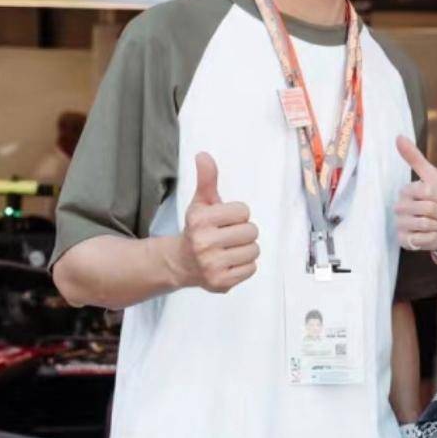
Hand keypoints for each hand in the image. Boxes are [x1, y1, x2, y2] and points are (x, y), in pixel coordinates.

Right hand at [169, 153, 258, 293]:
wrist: (182, 263)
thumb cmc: (197, 229)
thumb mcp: (200, 203)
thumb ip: (206, 179)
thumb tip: (204, 155)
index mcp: (200, 220)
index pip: (243, 211)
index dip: (237, 215)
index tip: (224, 221)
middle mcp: (204, 243)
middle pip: (251, 231)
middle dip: (243, 232)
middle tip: (228, 237)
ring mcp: (212, 265)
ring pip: (254, 250)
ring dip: (246, 249)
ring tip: (230, 250)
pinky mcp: (221, 282)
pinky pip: (252, 268)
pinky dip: (245, 266)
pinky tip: (230, 263)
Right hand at [394, 135, 436, 251]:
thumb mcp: (432, 176)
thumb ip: (415, 158)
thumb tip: (398, 137)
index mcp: (405, 191)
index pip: (425, 192)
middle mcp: (399, 207)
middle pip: (426, 208)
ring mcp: (400, 225)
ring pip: (424, 224)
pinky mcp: (403, 241)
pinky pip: (421, 238)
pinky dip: (432, 237)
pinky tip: (432, 235)